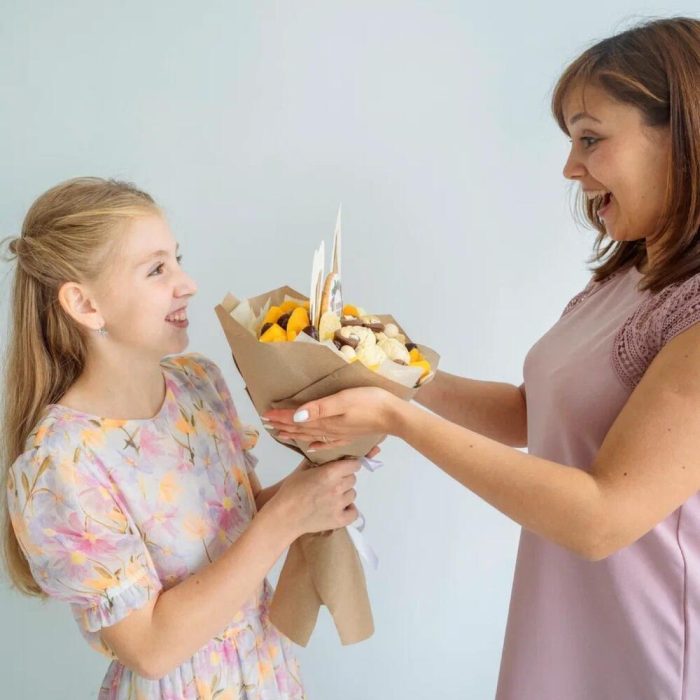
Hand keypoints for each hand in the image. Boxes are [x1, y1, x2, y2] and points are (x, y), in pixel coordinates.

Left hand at [263, 387, 400, 449]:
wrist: (393, 416)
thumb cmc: (369, 402)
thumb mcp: (343, 400)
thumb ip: (319, 408)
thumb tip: (296, 417)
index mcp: (325, 420)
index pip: (297, 419)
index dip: (280, 417)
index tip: (264, 415)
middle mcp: (328, 429)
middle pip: (300, 429)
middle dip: (283, 426)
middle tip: (266, 424)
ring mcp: (338, 434)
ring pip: (310, 435)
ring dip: (294, 433)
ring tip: (280, 433)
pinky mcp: (347, 436)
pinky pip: (325, 442)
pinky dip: (314, 444)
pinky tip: (309, 446)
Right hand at [267, 458, 361, 536]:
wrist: (285, 516)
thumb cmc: (290, 492)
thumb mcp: (303, 471)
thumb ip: (318, 462)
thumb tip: (328, 456)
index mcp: (329, 473)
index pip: (353, 465)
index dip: (350, 464)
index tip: (346, 467)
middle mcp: (337, 488)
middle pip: (353, 479)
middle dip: (344, 479)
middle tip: (333, 483)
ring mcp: (339, 505)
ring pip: (353, 494)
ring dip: (345, 494)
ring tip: (332, 496)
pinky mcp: (339, 520)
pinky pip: (354, 513)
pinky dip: (349, 510)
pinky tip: (340, 508)